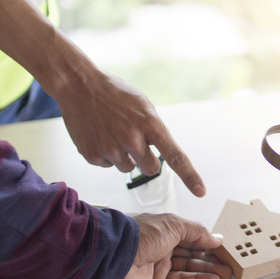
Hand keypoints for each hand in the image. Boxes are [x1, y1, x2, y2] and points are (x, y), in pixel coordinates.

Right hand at [56, 70, 206, 196]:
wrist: (78, 86)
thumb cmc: (114, 94)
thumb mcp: (142, 105)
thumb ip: (154, 129)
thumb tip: (160, 152)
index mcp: (149, 123)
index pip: (175, 156)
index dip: (190, 176)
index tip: (200, 192)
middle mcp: (132, 138)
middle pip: (151, 169)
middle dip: (146, 161)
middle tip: (134, 142)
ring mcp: (110, 148)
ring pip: (127, 168)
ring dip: (124, 156)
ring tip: (111, 132)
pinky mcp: (92, 155)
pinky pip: (107, 165)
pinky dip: (105, 154)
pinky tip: (98, 134)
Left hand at [114, 213, 232, 278]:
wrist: (117, 255)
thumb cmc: (141, 235)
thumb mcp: (174, 225)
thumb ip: (197, 231)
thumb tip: (214, 238)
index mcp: (167, 229)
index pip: (193, 236)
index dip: (209, 242)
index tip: (224, 248)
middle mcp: (164, 246)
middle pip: (193, 253)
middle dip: (212, 258)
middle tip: (229, 264)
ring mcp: (161, 264)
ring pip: (189, 267)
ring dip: (208, 270)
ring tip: (225, 273)